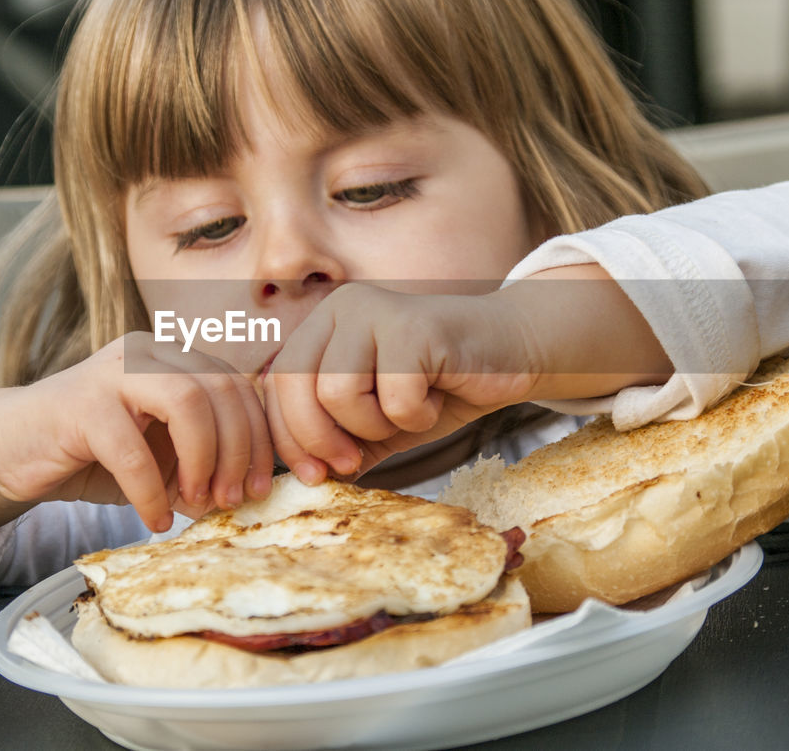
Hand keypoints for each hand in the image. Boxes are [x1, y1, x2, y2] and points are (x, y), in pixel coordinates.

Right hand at [0, 332, 273, 531]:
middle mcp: (148, 352)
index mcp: (174, 357)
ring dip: (204, 461)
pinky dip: (150, 492)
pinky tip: (154, 519)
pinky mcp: (78, 405)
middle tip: (233, 500)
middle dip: (239, 451)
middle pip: (221, 389)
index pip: (238, 386)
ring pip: (187, 401)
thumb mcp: (162, 458)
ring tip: (197, 503)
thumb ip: (203, 467)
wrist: (9, 449)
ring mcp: (112, 372)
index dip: (260, 438)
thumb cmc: (93, 454)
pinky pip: (131, 450)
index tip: (263, 487)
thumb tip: (249, 496)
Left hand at [262, 283, 538, 482]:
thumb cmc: (441, 388)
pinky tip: (438, 396)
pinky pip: (394, 397)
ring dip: (376, 425)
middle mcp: (342, 307)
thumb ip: (339, 442)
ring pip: (338, 394)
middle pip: (296, 388)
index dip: (287, 438)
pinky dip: (418, 416)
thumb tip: (298, 482)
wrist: (512, 353)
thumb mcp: (378, 422)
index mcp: (323, 326)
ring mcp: (376, 310)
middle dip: (319, 439)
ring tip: (409, 412)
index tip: (315, 475)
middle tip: (352, 461)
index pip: (276, 385)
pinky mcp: (414, 325)